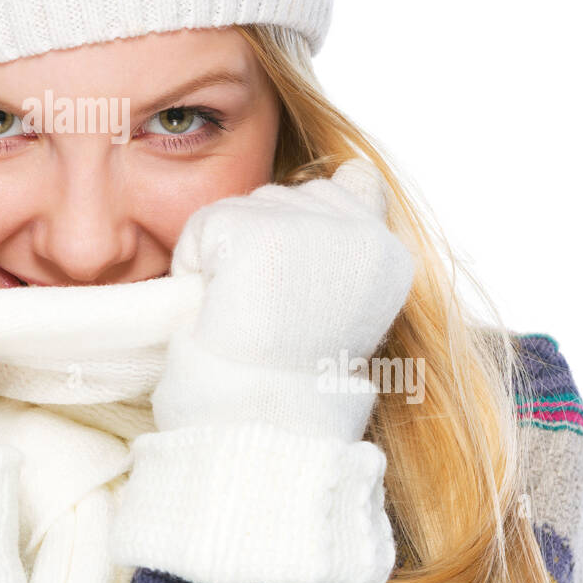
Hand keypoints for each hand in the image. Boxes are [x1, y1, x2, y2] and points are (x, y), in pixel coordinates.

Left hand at [151, 157, 415, 442]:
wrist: (262, 415)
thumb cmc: (297, 375)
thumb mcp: (347, 299)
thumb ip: (354, 230)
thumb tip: (355, 168)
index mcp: (386, 250)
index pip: (350, 189)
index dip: (308, 238)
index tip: (302, 295)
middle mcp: (356, 228)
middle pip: (284, 196)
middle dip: (263, 246)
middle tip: (272, 313)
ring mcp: (301, 222)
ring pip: (241, 210)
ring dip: (228, 259)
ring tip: (249, 314)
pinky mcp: (247, 226)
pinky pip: (201, 229)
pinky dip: (195, 268)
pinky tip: (221, 307)